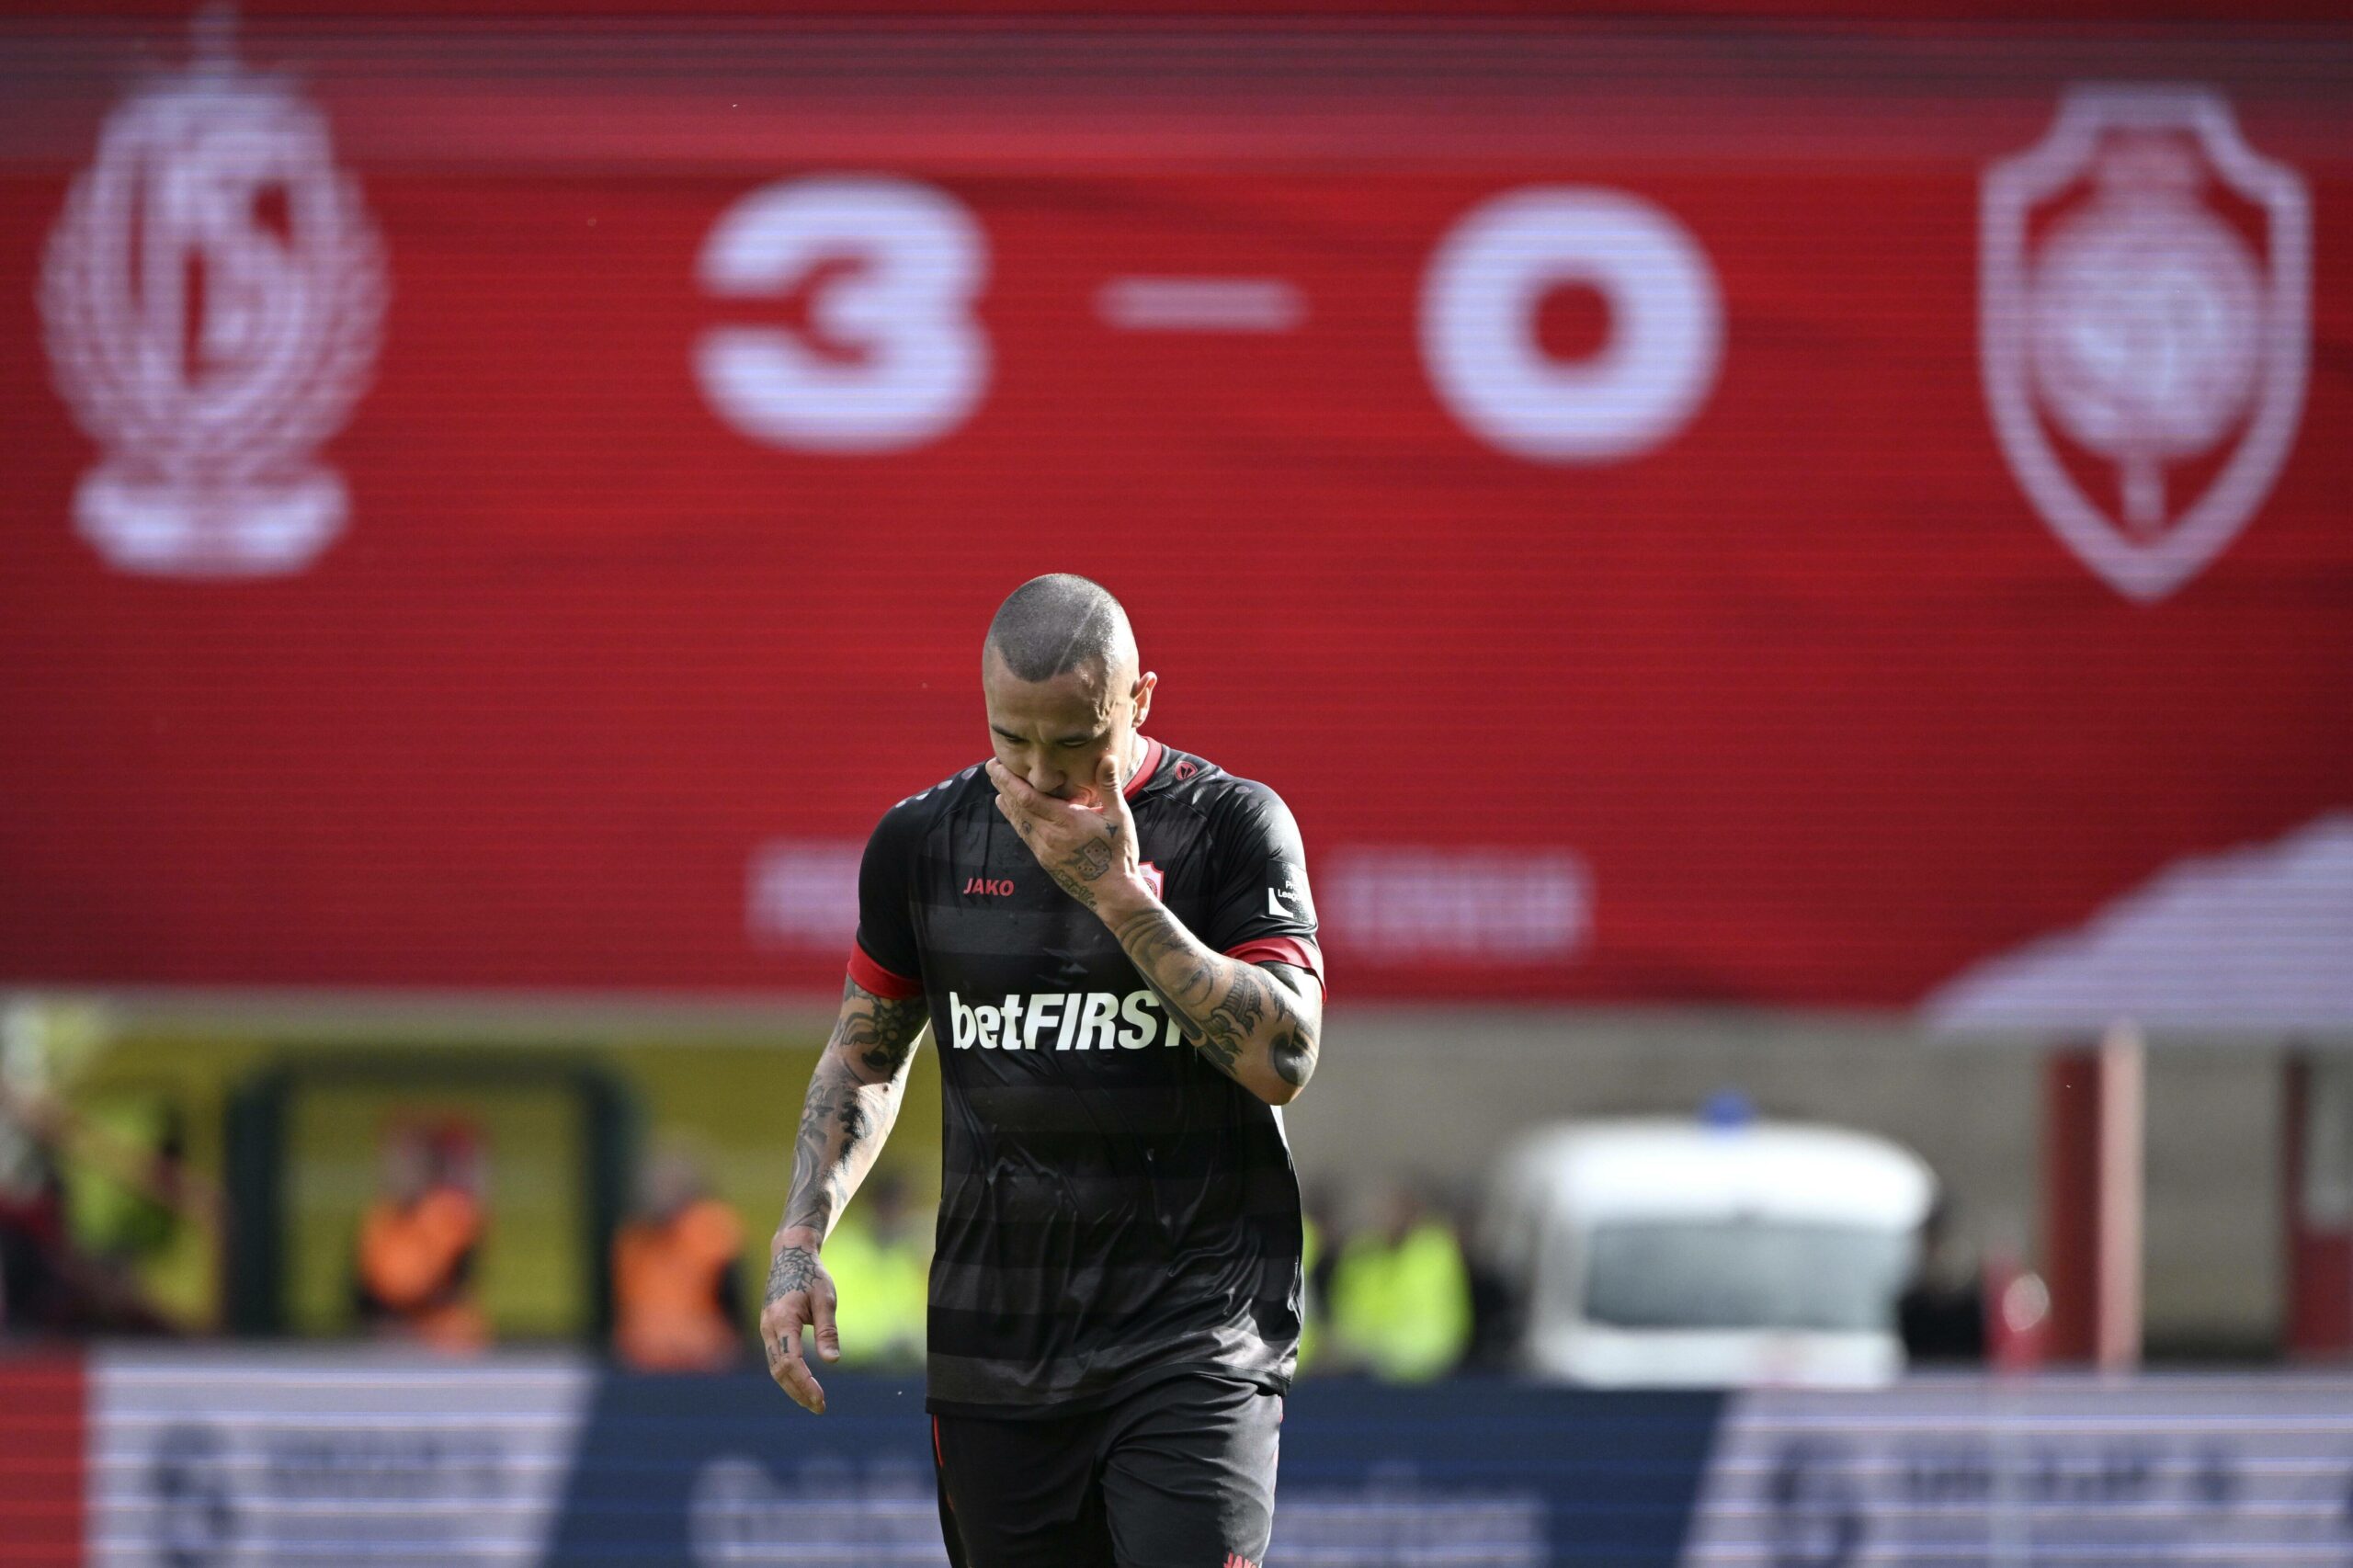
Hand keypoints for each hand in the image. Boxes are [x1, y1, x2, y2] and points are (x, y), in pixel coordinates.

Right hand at [759, 1236, 839, 1413]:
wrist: (790, 1256)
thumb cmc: (812, 1275)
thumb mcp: (826, 1299)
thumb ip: (827, 1331)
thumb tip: (832, 1362)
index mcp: (783, 1319)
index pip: (791, 1362)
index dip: (805, 1384)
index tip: (821, 1399)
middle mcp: (769, 1328)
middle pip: (780, 1370)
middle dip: (799, 1392)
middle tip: (820, 1407)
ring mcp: (766, 1329)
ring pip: (775, 1367)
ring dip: (792, 1387)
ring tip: (813, 1402)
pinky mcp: (769, 1330)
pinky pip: (775, 1359)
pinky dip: (788, 1375)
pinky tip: (803, 1384)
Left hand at [986, 751, 1147, 914]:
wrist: (1113, 892)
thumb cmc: (1119, 852)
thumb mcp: (1119, 816)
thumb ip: (1109, 785)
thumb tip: (1108, 757)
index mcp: (1066, 821)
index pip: (1029, 798)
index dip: (1009, 781)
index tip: (996, 765)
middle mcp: (1049, 835)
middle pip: (1018, 807)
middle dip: (1003, 786)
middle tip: (992, 767)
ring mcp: (1044, 850)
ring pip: (1018, 822)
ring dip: (1007, 802)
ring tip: (998, 786)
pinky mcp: (1044, 859)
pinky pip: (1024, 834)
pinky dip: (1015, 819)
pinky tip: (1012, 811)